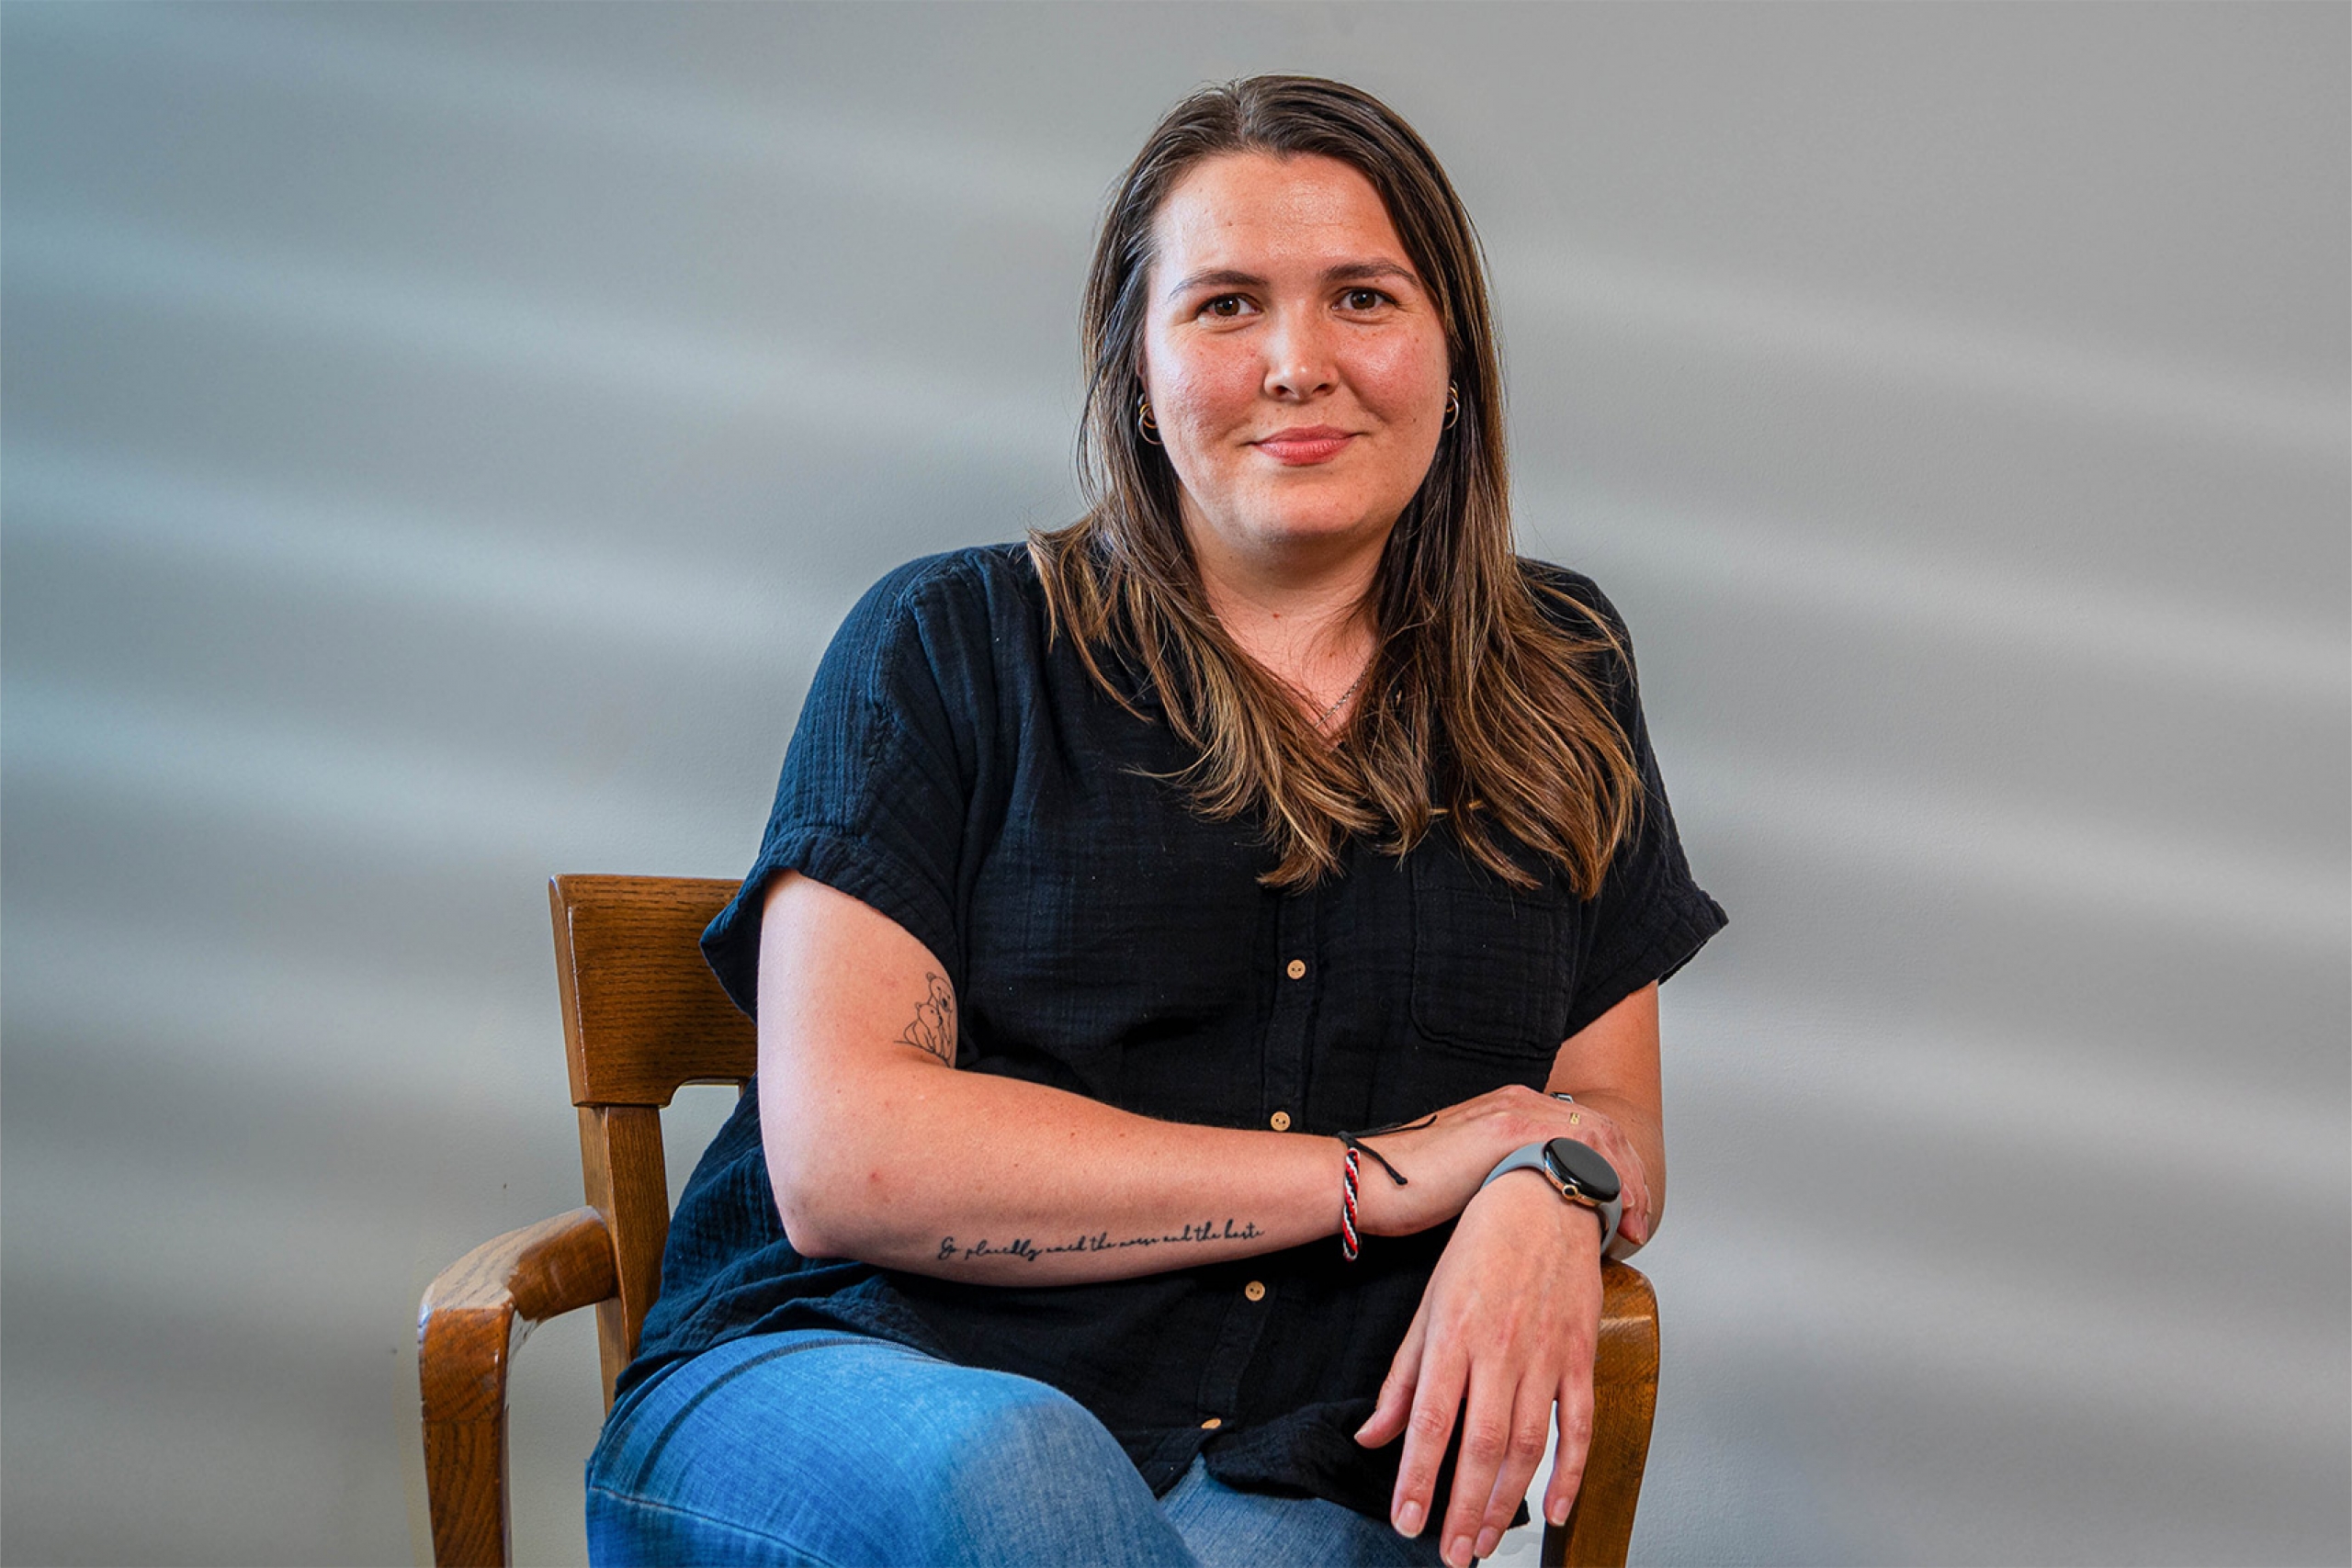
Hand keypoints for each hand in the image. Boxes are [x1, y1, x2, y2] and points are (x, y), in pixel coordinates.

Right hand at [1348, 1085, 1654, 1247]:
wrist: (1368, 1181)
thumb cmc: (1407, 1189)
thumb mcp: (1471, 1180)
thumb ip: (1506, 1180)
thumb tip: (1536, 1213)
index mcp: (1509, 1109)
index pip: (1584, 1131)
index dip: (1614, 1168)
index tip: (1626, 1211)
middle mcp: (1518, 1101)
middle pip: (1601, 1130)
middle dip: (1630, 1177)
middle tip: (1641, 1221)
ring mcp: (1514, 1111)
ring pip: (1598, 1136)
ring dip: (1626, 1180)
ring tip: (1635, 1222)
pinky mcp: (1507, 1130)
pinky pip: (1577, 1147)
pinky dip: (1604, 1178)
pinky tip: (1612, 1210)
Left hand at [1353, 1171, 1603, 1567]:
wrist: (1545, 1198)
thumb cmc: (1480, 1247)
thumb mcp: (1428, 1304)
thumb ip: (1402, 1377)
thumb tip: (1373, 1435)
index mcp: (1453, 1335)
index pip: (1430, 1421)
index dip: (1418, 1477)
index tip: (1408, 1521)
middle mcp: (1499, 1349)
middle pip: (1481, 1444)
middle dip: (1462, 1507)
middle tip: (1451, 1554)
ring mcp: (1545, 1355)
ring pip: (1528, 1443)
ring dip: (1506, 1500)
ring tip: (1485, 1539)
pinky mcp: (1580, 1356)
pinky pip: (1578, 1423)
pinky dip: (1570, 1470)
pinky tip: (1554, 1507)